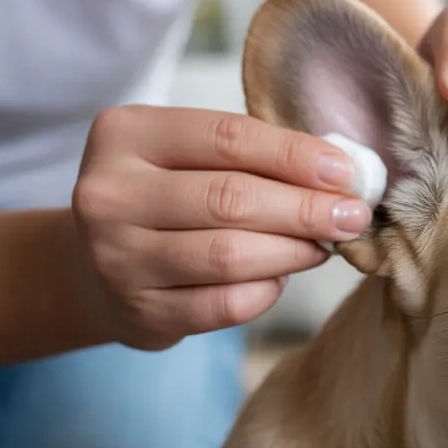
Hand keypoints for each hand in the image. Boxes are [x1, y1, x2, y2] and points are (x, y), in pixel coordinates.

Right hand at [71, 105, 368, 349]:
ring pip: (229, 255)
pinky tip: (280, 277)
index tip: (346, 172)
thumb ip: (252, 156)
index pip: (227, 137)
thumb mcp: (188, 158)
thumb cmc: (165, 200)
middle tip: (352, 216)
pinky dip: (266, 290)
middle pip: (230, 199)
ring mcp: (117, 258)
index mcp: (126, 135)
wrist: (95, 270)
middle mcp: (110, 194)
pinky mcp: (138, 312)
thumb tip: (343, 173)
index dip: (295, 155)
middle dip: (305, 208)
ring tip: (323, 246)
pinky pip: (224, 304)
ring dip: (293, 251)